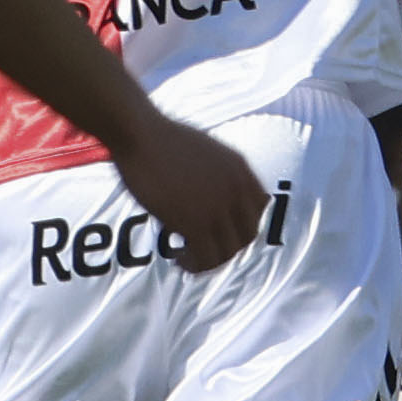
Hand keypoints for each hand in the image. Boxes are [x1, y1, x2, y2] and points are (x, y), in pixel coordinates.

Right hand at [110, 111, 272, 273]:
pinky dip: (194, 266)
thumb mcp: (206, 151)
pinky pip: (206, 259)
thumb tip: (211, 196)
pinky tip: (179, 259)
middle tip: (204, 247)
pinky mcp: (195, 222)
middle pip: (248, 234)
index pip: (261, 207)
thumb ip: (219, 175)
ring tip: (188, 257)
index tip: (222, 228)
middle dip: (227, 245)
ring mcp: (218, 207)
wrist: (140, 135)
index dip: (242, 222)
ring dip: (209, 260)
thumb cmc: (162, 140)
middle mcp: (236, 190)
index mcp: (241, 169)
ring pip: (229, 252)